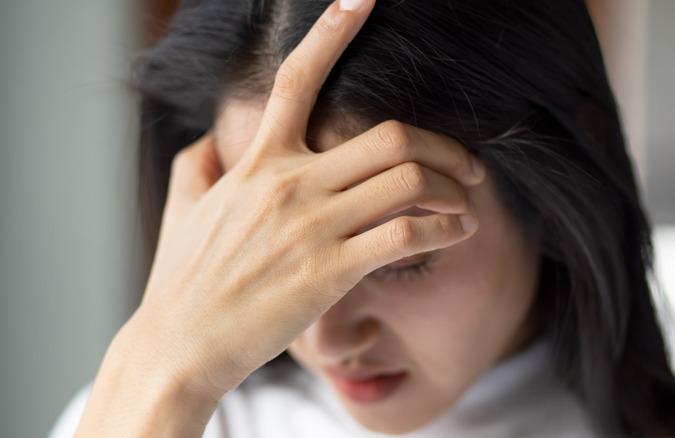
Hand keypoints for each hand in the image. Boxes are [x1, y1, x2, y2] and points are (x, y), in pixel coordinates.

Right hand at [76, 0, 482, 434]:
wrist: (179, 347)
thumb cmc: (182, 281)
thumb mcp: (182, 208)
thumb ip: (199, 164)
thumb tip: (210, 141)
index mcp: (257, 161)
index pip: (297, 77)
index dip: (334, 29)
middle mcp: (288, 182)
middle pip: (389, 135)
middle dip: (442, 145)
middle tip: (467, 164)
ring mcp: (310, 226)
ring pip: (407, 180)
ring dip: (452, 187)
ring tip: (466, 202)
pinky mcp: (329, 272)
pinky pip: (405, 235)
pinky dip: (445, 228)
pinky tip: (458, 233)